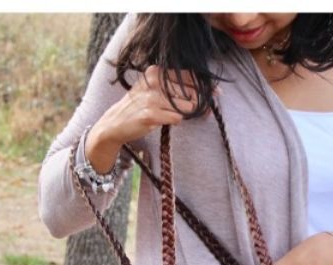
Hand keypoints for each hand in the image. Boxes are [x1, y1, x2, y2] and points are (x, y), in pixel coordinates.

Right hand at [85, 65, 219, 172]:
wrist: (116, 123)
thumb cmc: (141, 107)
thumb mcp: (155, 91)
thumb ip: (177, 89)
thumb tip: (208, 94)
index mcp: (156, 72)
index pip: (189, 76)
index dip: (205, 86)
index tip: (216, 93)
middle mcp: (154, 81)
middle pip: (191, 92)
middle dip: (200, 103)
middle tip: (205, 111)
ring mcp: (152, 98)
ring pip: (187, 106)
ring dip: (188, 114)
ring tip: (175, 115)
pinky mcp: (151, 114)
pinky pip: (177, 118)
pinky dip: (176, 121)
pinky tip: (166, 120)